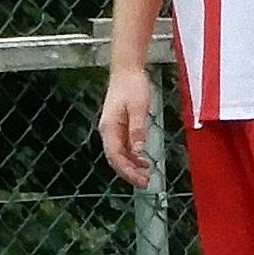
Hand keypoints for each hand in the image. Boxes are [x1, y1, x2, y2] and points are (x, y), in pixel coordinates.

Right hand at [99, 67, 153, 187]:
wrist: (126, 71)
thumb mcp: (138, 108)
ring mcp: (112, 129)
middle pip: (116, 159)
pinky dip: (133, 156)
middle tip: (145, 183)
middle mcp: (107, 131)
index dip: (127, 171)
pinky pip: (124, 146)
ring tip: (146, 176)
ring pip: (119, 154)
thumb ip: (137, 129)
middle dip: (129, 173)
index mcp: (109, 128)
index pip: (116, 156)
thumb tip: (138, 150)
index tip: (140, 180)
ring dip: (132, 166)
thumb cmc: (132, 86)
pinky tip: (144, 160)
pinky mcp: (119, 126)